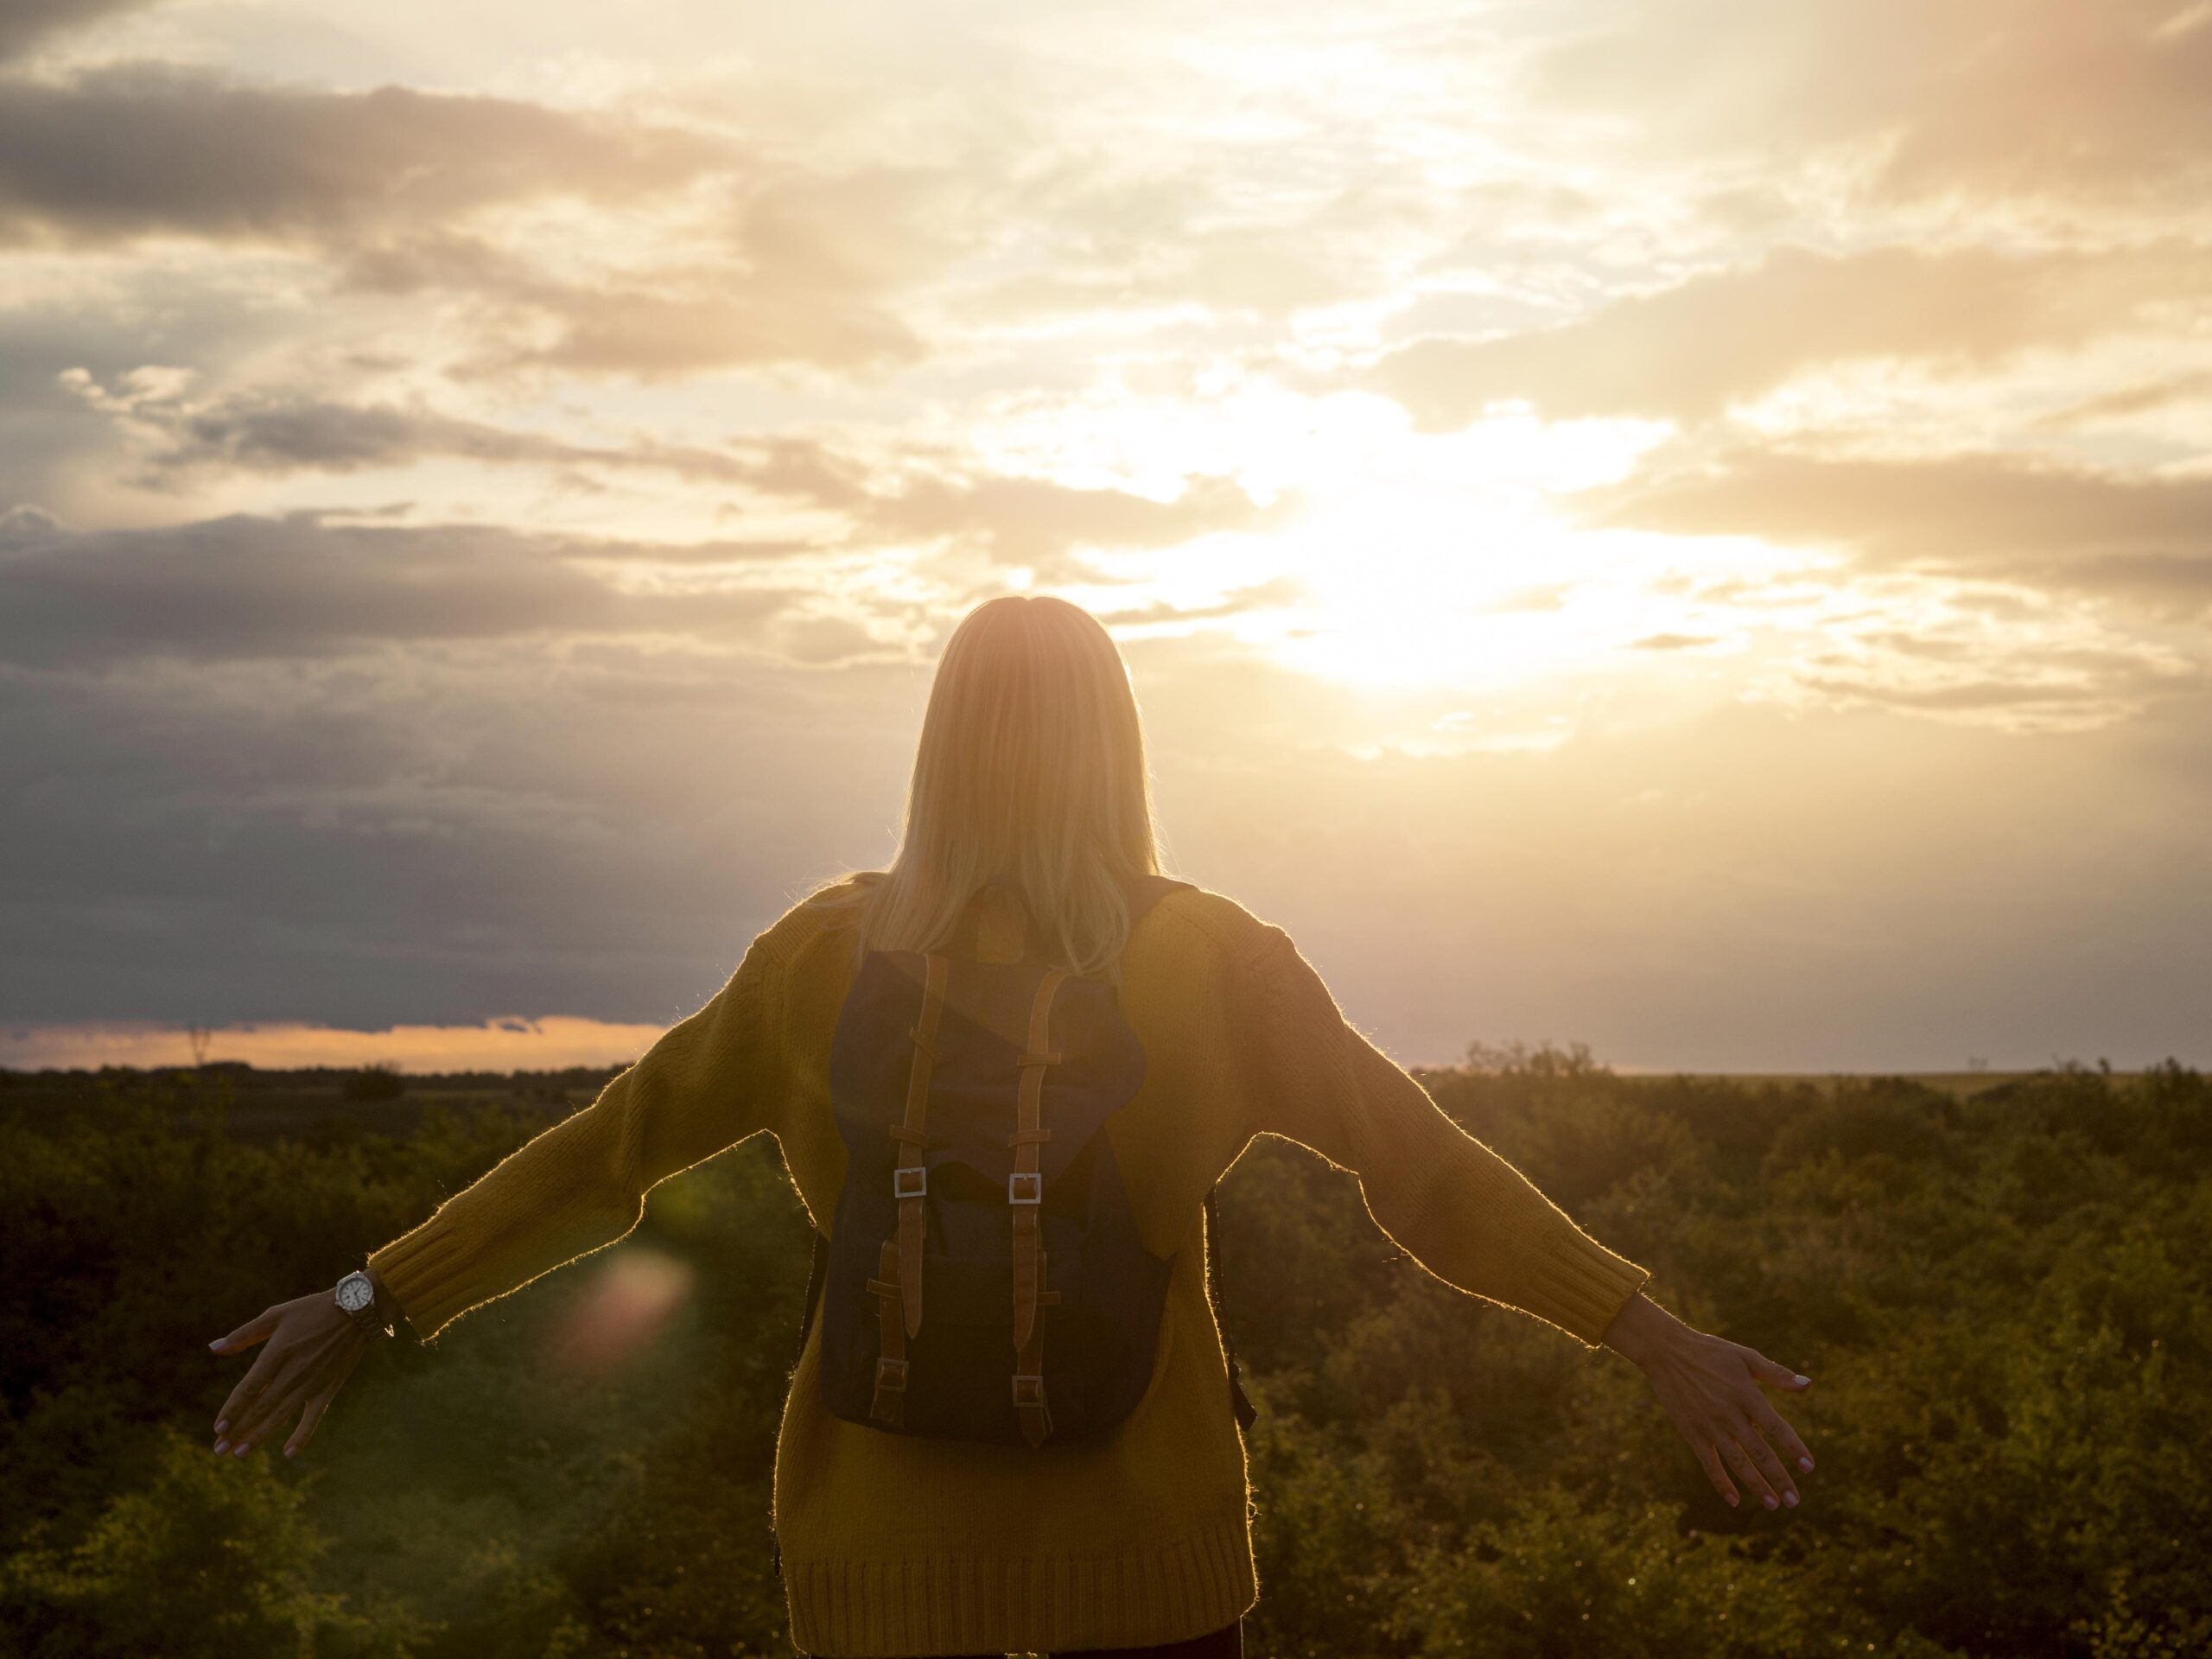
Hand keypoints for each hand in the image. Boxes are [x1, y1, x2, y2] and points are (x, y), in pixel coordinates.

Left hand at [208, 1283, 374, 1458]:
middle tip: (219, 1450)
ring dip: (259, 1436)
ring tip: (240, 1453)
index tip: (218, 1428)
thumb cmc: (312, 1310)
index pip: (249, 1388)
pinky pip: (313, 1417)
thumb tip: (213, 1348)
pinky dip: (302, 1435)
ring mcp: (312, 1383)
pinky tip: (288, 1453)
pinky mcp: (328, 1388)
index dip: (232, 1409)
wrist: (357, 1311)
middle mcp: (293, 1372)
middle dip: (238, 1430)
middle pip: (261, 1407)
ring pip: (281, 1415)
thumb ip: (244, 1334)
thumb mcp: (276, 1315)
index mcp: (277, 1352)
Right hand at [1602, 1290, 1814, 1511]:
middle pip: (1759, 1452)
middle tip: (1795, 1501)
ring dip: (1756, 1486)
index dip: (1793, 1448)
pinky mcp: (1692, 1433)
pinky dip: (1721, 1483)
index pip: (1776, 1427)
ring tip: (1774, 1505)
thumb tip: (1808, 1385)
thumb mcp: (1744, 1356)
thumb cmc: (1710, 1352)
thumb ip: (1776, 1374)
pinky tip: (1735, 1500)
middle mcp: (1729, 1413)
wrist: (1666, 1352)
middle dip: (1779, 1478)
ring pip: (1737, 1463)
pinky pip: (1709, 1463)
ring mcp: (1709, 1425)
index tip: (1809, 1467)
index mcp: (1745, 1393)